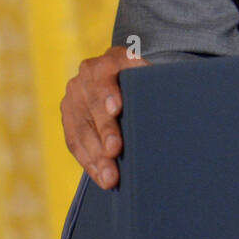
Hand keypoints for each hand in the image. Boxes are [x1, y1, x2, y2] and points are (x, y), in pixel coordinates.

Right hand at [61, 45, 148, 189]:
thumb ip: (156, 82)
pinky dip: (89, 162)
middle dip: (104, 130)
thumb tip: (170, 100)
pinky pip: (75, 143)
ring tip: (110, 178)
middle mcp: (85, 77)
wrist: (121, 74)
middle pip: (92, 105)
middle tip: (115, 151)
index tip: (117, 109)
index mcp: (108, 61)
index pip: (105, 76)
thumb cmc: (145, 78)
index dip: (108, 93)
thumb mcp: (151, 72)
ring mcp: (73, 98)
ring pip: (82, 129)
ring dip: (96, 156)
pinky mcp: (68, 118)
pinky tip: (101, 177)